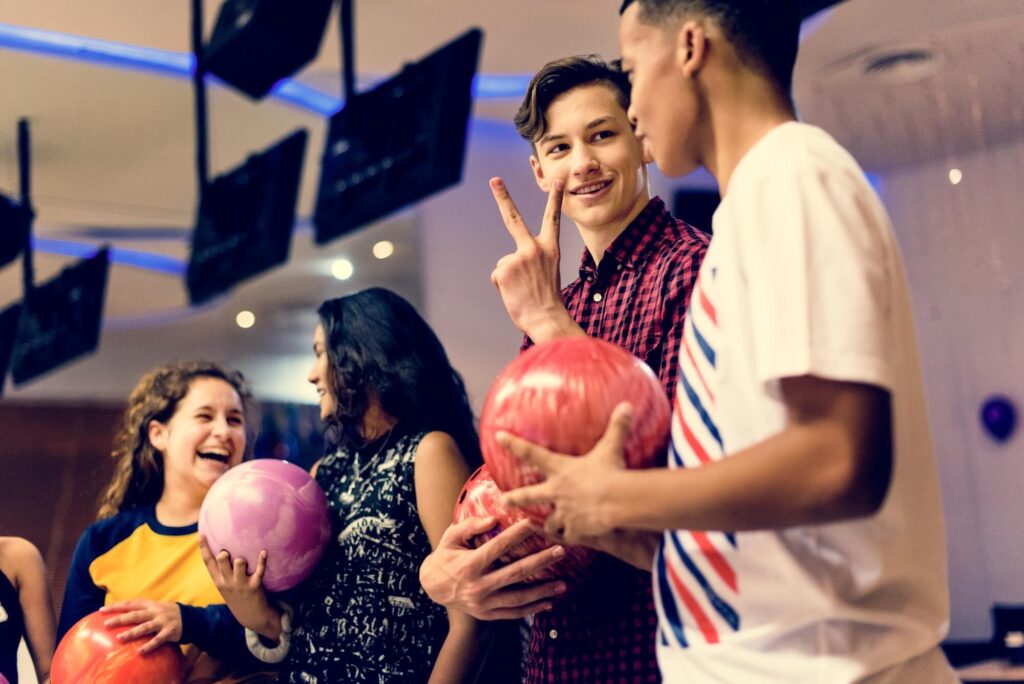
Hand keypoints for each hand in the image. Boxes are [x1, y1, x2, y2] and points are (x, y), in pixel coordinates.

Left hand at [100, 600, 181, 653]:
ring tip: (120, 638)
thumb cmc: (168, 613)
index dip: (116, 606)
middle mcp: (156, 612)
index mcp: (151, 605)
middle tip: (107, 624)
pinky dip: (149, 645)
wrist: (191, 618)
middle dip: (120, 619)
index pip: (130, 604)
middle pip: (135, 615)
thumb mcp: (156, 607)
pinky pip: (158, 640)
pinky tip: (140, 651)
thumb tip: (122, 614)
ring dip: (132, 633)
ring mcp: (163, 621)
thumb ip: (142, 610)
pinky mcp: (170, 632)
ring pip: (145, 627)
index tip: (102, 610)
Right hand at [199, 536, 280, 639]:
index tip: (201, 534)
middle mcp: (227, 582)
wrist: (251, 616)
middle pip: (221, 559)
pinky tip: (264, 552)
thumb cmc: (238, 596)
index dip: (204, 548)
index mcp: (218, 581)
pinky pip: (259, 570)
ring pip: (239, 562)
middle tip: (231, 554)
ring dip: (243, 558)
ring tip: (245, 561)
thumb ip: (222, 571)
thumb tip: (222, 552)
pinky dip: (262, 561)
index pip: (208, 563)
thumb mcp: (225, 586)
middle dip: (225, 552)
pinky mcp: (254, 587)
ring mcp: (240, 584)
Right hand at [419, 516, 567, 619]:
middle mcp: (478, 586)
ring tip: (562, 583)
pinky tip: (549, 602)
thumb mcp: (451, 537)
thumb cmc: (446, 555)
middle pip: (515, 573)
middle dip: (540, 562)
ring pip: (518, 598)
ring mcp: (483, 603)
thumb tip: (493, 519)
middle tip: (560, 551)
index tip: (535, 523)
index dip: (517, 534)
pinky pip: (514, 613)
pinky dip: (532, 608)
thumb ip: (470, 526)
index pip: (498, 547)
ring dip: (542, 591)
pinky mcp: (487, 614)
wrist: (432, 587)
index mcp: (469, 565)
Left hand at [489, 177, 579, 342]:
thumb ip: (530, 261)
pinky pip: (497, 276)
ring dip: (509, 278)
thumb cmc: (548, 301)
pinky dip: (503, 287)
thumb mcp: (546, 274)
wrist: (547, 319)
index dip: (555, 199)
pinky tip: (514, 294)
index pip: (552, 219)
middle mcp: (534, 249)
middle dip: (503, 196)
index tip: (557, 180)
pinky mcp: (503, 269)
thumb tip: (508, 265)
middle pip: (514, 218)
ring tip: (522, 291)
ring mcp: (517, 257)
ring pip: (504, 264)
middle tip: (494, 179)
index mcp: (550, 249)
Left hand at [501, 403, 633, 542]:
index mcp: (561, 469)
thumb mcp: (612, 447)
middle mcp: (557, 492)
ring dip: (550, 524)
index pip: (532, 453)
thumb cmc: (611, 471)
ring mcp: (564, 513)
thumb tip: (626, 406)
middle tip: (504, 500)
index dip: (514, 444)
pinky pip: (569, 536)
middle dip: (516, 498)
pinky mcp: (576, 530)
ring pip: (550, 522)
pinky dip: (571, 537)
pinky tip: (575, 538)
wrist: (615, 502)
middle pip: (529, 496)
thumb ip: (618, 427)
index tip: (498, 436)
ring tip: (550, 527)